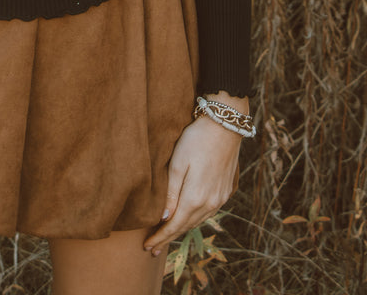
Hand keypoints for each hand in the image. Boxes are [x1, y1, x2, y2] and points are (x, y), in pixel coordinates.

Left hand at [143, 93, 245, 256]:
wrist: (225, 125)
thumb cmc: (195, 140)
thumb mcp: (178, 163)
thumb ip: (171, 193)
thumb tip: (164, 217)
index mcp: (195, 198)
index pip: (174, 226)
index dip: (160, 237)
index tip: (147, 247)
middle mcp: (210, 204)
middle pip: (186, 226)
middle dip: (169, 237)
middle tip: (154, 248)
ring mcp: (220, 198)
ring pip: (198, 220)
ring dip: (183, 229)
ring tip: (168, 235)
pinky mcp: (226, 190)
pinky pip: (208, 211)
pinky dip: (195, 218)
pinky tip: (188, 217)